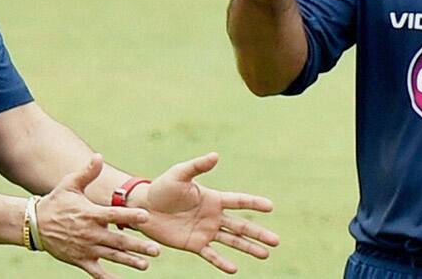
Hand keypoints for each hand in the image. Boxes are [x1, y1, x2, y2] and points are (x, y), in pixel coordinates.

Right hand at [37, 154, 160, 278]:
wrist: (35, 224)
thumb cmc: (56, 201)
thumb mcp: (70, 184)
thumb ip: (87, 173)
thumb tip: (99, 156)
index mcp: (91, 214)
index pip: (114, 215)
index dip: (130, 216)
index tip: (146, 217)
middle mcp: (90, 233)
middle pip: (118, 240)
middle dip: (138, 246)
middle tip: (156, 250)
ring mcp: (86, 248)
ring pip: (111, 256)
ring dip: (129, 261)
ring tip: (145, 265)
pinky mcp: (80, 260)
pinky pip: (96, 272)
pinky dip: (108, 278)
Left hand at [135, 152, 278, 273]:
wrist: (145, 208)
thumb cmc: (163, 187)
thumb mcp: (179, 174)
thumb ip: (198, 166)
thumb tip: (216, 155)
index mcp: (213, 198)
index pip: (239, 201)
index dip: (254, 203)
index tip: (270, 207)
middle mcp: (214, 216)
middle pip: (241, 226)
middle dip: (259, 233)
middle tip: (276, 241)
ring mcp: (206, 231)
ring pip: (232, 241)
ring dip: (248, 248)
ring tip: (265, 255)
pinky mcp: (194, 244)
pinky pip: (211, 255)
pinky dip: (222, 262)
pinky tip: (234, 269)